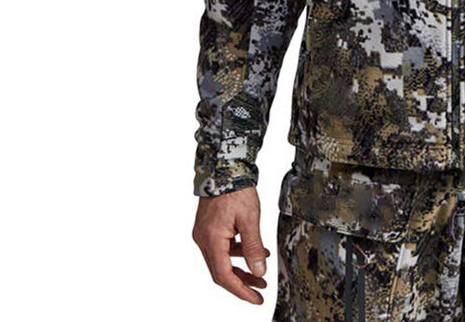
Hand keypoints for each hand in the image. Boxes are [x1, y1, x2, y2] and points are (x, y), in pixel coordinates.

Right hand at [192, 185, 269, 303]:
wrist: (225, 166)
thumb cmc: (236, 189)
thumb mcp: (250, 218)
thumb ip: (253, 247)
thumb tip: (259, 271)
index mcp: (211, 240)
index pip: (224, 276)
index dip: (240, 290)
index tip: (256, 298)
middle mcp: (203, 240)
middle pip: (221, 271)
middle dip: (242, 282)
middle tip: (260, 290)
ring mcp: (204, 233)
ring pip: (221, 260)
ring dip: (241, 267)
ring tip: (261, 271)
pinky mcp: (208, 227)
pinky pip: (221, 247)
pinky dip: (237, 252)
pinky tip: (254, 249)